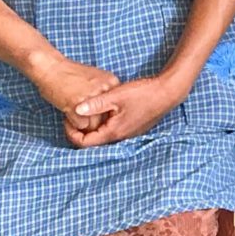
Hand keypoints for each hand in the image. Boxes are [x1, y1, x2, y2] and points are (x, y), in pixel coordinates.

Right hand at [30, 53, 124, 146]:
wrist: (50, 66)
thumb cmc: (69, 74)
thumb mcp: (94, 79)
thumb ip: (103, 93)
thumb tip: (109, 115)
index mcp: (112, 82)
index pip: (115, 109)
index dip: (103, 114)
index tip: (93, 112)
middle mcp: (105, 89)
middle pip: (106, 119)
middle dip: (93, 121)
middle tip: (81, 114)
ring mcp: (92, 97)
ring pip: (93, 125)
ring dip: (83, 124)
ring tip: (73, 113)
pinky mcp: (78, 105)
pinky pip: (81, 126)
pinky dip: (73, 123)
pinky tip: (67, 112)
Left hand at [70, 70, 185, 145]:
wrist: (167, 93)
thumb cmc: (143, 94)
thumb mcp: (116, 96)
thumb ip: (95, 104)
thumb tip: (76, 110)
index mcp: (113, 132)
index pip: (84, 143)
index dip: (71, 133)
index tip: (67, 118)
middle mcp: (120, 137)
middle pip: (93, 142)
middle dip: (80, 130)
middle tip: (72, 114)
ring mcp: (127, 134)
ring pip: (103, 136)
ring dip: (92, 127)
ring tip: (85, 111)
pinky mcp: (133, 128)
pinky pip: (112, 131)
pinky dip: (103, 124)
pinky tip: (103, 110)